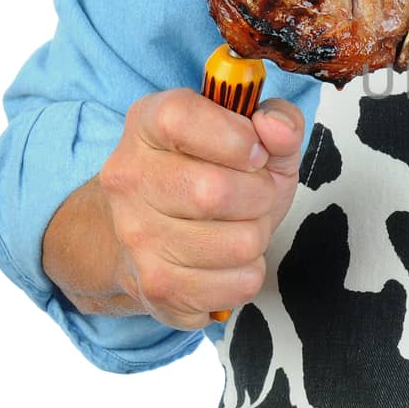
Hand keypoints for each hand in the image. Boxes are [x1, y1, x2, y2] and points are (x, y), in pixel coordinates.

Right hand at [96, 88, 303, 328]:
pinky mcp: (158, 287)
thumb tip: (276, 128)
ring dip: (257, 235)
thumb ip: (278, 121)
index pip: (180, 120)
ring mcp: (137, 238)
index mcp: (146, 125)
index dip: (236, 138)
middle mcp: (129, 179)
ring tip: (238, 225)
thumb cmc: (213, 176)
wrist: (156, 236)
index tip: (254, 154)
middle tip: (254, 195)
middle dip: (259, 195)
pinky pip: (241, 283)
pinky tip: (228, 259)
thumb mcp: (254, 138)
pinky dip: (251, 271)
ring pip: (239, 244)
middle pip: (214, 192)